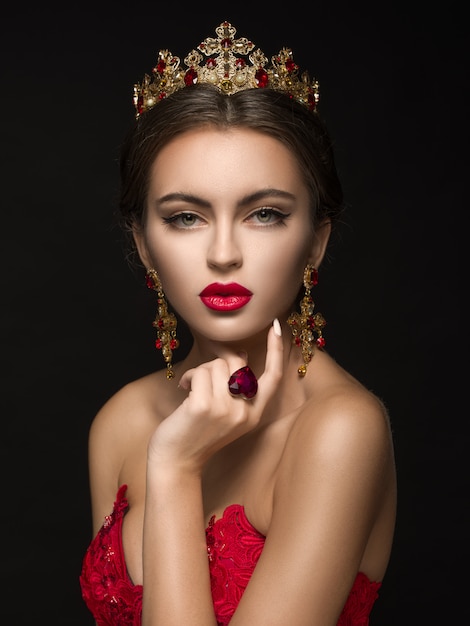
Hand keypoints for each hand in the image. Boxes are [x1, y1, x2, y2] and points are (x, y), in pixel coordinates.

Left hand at [147, 320, 283, 474]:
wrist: (176, 462)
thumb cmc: (197, 434)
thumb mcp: (226, 414)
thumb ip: (237, 388)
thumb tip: (240, 354)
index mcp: (254, 415)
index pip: (272, 378)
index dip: (276, 351)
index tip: (275, 328)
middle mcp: (244, 413)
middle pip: (238, 363)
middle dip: (217, 362)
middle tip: (202, 377)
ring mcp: (225, 410)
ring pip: (218, 364)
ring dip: (200, 371)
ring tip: (191, 387)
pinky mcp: (204, 406)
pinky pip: (201, 371)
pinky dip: (189, 376)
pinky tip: (183, 389)